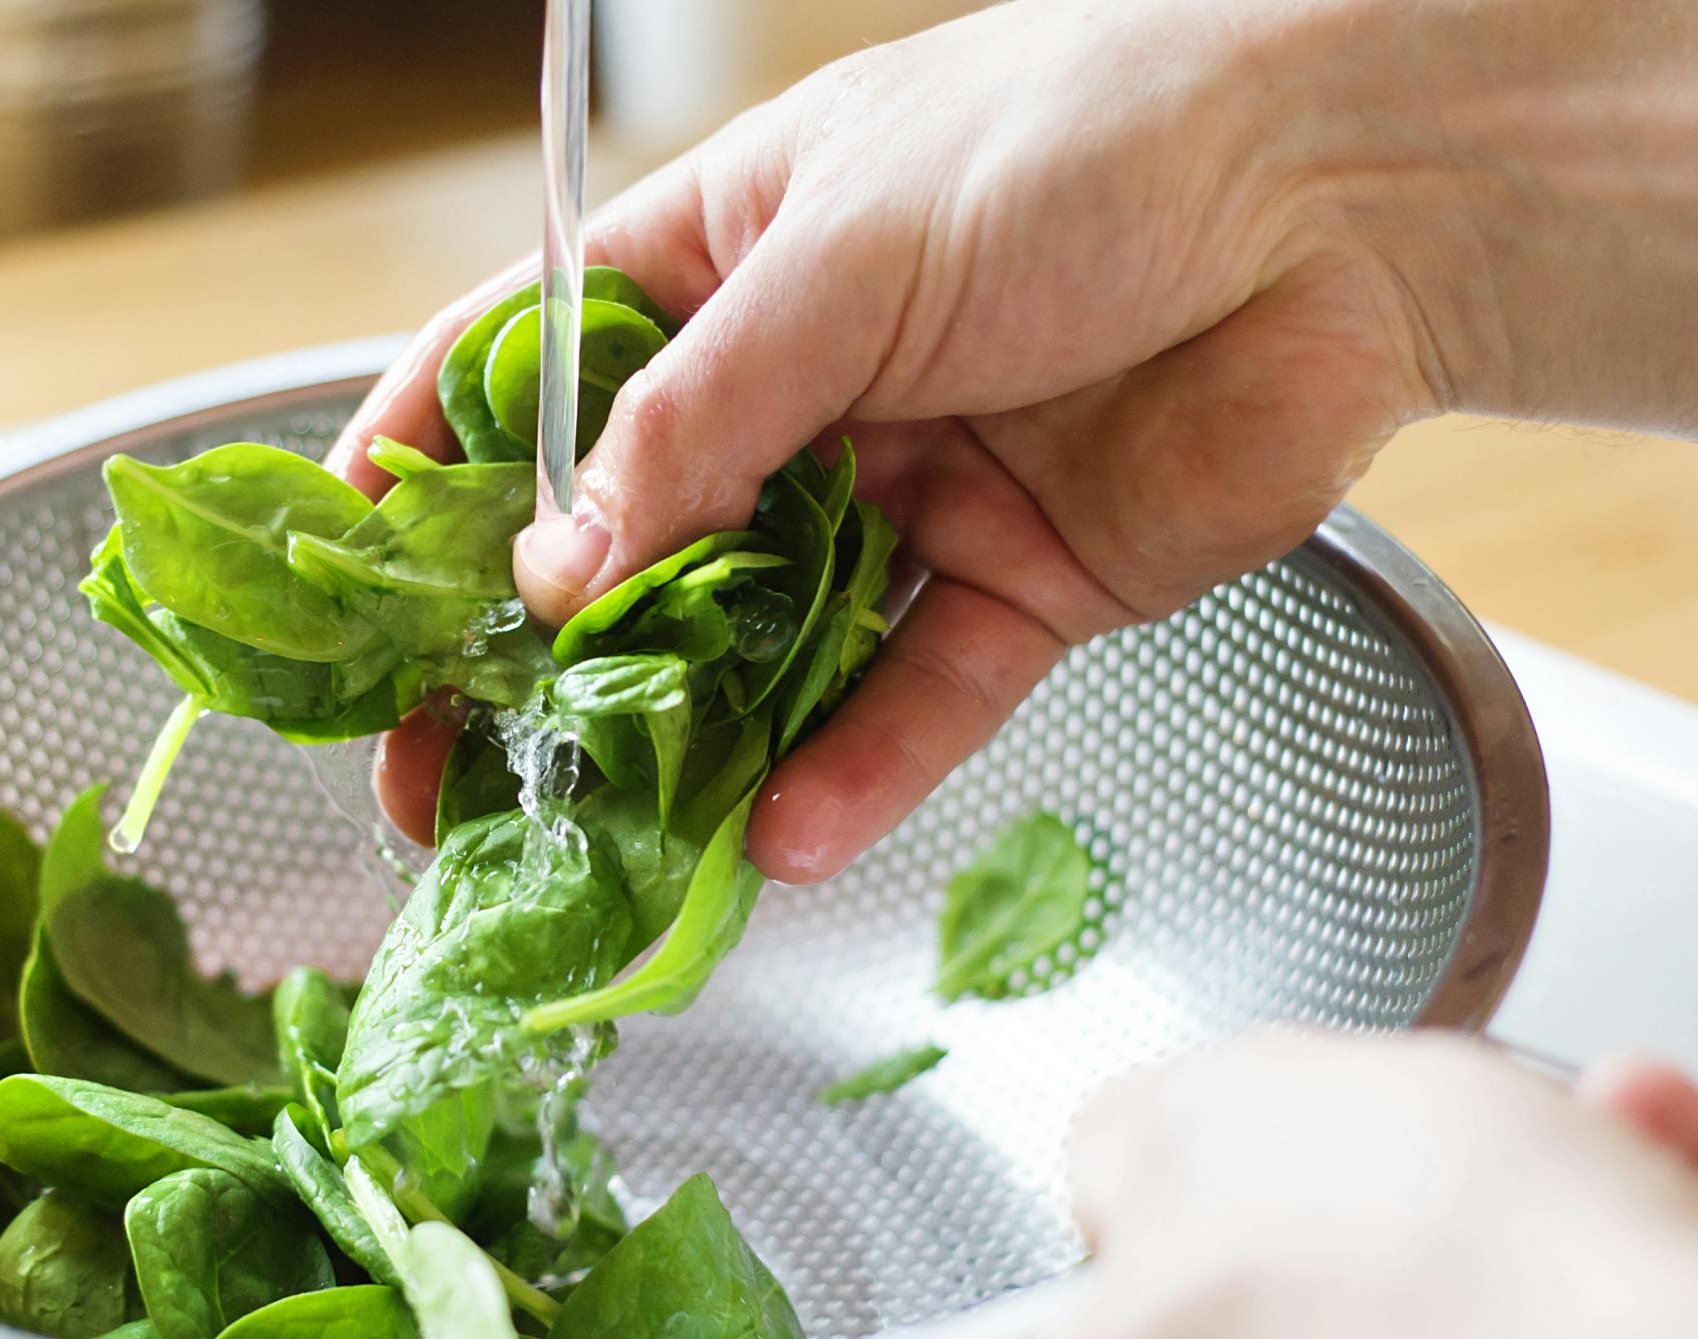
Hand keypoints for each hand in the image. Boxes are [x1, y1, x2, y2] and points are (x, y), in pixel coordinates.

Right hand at [345, 0, 1445, 875]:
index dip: (425, 473)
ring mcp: (905, 491)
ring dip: (683, 743)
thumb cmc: (1083, 139)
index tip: (344, 583)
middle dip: (529, 662)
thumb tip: (552, 572)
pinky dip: (854, 769)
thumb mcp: (842, 258)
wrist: (1353, 190)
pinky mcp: (1022, 584)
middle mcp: (800, 386)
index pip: (529, 373)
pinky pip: (916, 698)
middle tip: (442, 775)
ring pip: (763, 646)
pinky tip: (780, 833)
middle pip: (625, 543)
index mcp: (724, 259)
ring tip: (597, 840)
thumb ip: (696, 425)